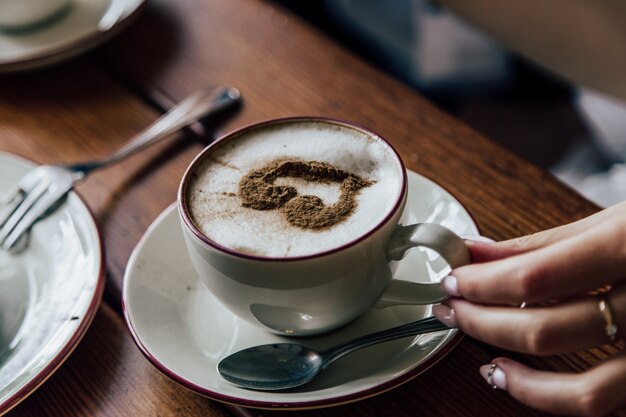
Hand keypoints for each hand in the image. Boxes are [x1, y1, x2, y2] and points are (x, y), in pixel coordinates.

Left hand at [434, 202, 625, 416]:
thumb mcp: (618, 219)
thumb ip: (547, 242)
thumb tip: (477, 252)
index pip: (536, 276)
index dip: (481, 282)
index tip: (451, 279)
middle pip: (547, 330)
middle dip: (483, 321)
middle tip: (452, 310)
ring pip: (585, 393)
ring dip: (519, 380)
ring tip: (486, 363)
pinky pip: (612, 405)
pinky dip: (562, 401)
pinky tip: (531, 382)